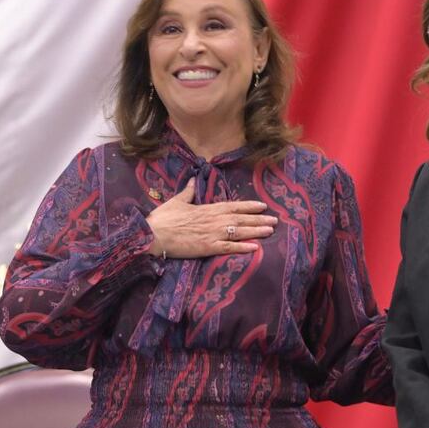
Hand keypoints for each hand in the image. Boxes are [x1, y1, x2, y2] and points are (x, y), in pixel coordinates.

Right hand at [145, 178, 276, 257]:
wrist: (153, 234)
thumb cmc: (163, 218)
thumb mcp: (177, 201)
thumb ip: (188, 192)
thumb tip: (193, 180)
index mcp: (207, 209)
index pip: (233, 206)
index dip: (249, 206)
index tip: (262, 206)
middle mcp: (214, 220)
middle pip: (241, 219)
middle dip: (259, 219)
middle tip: (275, 220)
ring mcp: (212, 234)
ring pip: (239, 232)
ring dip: (256, 231)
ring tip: (270, 230)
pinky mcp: (208, 247)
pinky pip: (229, 247)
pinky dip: (243, 247)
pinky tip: (255, 248)